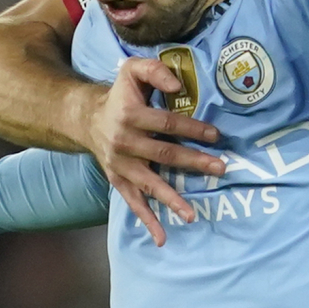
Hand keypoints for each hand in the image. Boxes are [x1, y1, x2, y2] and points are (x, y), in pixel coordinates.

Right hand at [85, 55, 226, 243]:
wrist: (88, 118)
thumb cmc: (121, 94)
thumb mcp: (132, 70)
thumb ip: (155, 70)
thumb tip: (178, 86)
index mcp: (129, 115)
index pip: (166, 124)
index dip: (191, 129)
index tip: (215, 136)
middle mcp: (123, 142)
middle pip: (164, 155)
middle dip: (193, 162)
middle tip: (220, 168)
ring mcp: (120, 165)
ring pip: (149, 183)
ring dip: (171, 200)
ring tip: (191, 215)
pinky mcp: (118, 180)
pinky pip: (133, 202)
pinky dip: (147, 220)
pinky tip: (162, 237)